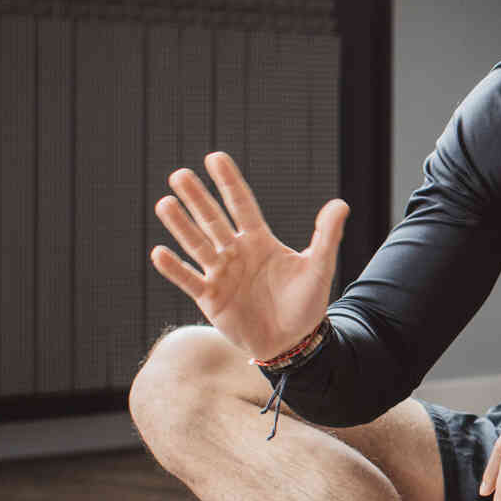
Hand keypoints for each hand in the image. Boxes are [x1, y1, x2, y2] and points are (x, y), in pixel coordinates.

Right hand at [150, 151, 348, 360]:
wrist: (293, 342)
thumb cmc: (306, 303)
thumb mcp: (319, 267)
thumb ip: (326, 236)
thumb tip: (341, 204)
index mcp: (260, 241)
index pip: (241, 204)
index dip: (229, 182)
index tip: (215, 157)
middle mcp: (236, 253)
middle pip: (213, 219)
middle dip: (197, 198)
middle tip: (179, 175)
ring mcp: (221, 274)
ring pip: (197, 245)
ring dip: (181, 226)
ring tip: (165, 203)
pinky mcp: (211, 298)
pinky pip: (189, 280)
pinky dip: (175, 268)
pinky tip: (159, 252)